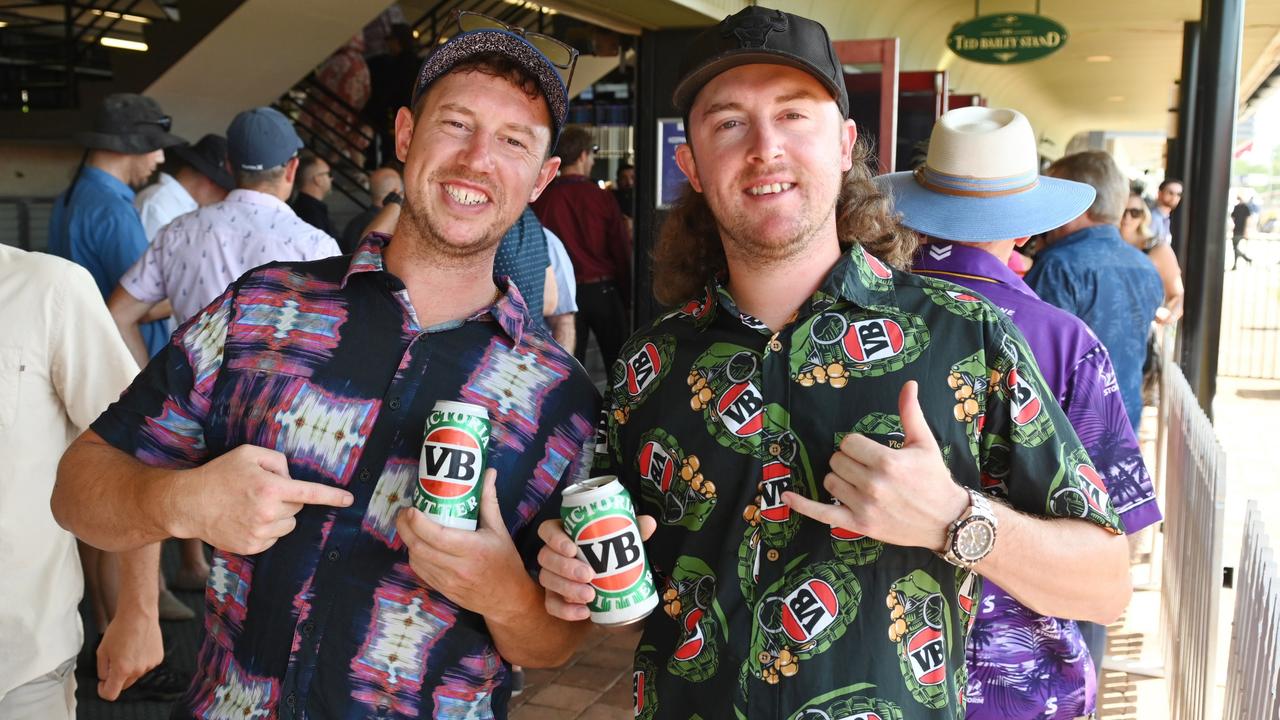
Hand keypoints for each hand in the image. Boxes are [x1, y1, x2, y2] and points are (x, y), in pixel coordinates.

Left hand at [96, 605, 162, 700]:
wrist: (139, 614)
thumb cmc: (120, 629)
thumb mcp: (102, 650)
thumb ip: (102, 669)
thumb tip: (106, 677)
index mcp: (122, 670)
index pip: (111, 694)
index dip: (103, 691)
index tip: (102, 684)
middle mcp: (137, 670)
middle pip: (124, 685)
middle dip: (117, 677)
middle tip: (114, 661)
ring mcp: (150, 665)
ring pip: (136, 674)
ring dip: (130, 668)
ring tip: (128, 649)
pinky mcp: (158, 658)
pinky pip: (146, 665)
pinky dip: (141, 661)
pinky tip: (138, 647)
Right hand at [172, 445, 352, 554]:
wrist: (188, 504)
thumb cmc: (219, 474)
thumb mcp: (248, 454)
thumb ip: (277, 460)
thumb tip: (292, 477)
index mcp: (271, 488)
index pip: (310, 493)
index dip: (333, 497)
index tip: (350, 499)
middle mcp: (268, 513)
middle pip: (298, 507)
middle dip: (287, 498)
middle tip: (262, 491)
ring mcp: (260, 533)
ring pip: (288, 524)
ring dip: (278, 515)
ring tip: (252, 506)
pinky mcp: (251, 547)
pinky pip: (274, 537)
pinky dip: (266, 529)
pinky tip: (246, 519)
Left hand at [395, 469, 528, 620]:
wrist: (508, 599)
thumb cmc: (505, 562)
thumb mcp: (499, 530)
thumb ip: (489, 501)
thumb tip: (489, 473)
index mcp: (472, 549)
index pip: (437, 536)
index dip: (418, 523)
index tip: (411, 509)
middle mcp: (458, 567)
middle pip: (420, 547)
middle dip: (405, 528)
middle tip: (404, 513)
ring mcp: (448, 581)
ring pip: (417, 559)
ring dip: (409, 541)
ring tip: (410, 526)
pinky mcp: (442, 589)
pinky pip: (420, 571)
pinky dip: (415, 556)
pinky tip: (419, 545)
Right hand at [537, 513, 656, 621]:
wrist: (607, 581)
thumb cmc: (608, 552)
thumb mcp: (620, 539)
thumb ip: (633, 529)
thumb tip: (649, 523)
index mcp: (563, 533)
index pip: (547, 530)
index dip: (555, 539)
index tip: (573, 549)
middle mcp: (552, 554)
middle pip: (545, 557)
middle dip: (565, 567)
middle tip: (589, 575)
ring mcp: (550, 576)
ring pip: (547, 580)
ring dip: (567, 588)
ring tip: (590, 595)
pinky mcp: (553, 597)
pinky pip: (551, 605)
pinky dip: (565, 610)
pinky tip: (584, 612)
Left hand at [783, 381, 967, 550]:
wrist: (946, 520)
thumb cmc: (934, 478)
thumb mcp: (924, 443)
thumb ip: (910, 413)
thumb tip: (909, 384)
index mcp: (886, 461)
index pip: (848, 443)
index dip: (857, 445)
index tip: (870, 452)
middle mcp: (873, 484)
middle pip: (836, 460)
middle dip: (849, 461)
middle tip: (867, 467)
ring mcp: (864, 507)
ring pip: (830, 482)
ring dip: (840, 479)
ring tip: (861, 483)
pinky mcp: (859, 525)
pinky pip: (822, 514)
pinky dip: (802, 504)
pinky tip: (786, 494)